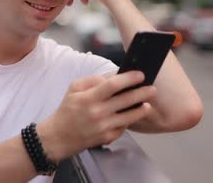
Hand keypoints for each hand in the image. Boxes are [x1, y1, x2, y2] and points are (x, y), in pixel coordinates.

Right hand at [37, 71, 155, 160]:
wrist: (59, 136)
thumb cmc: (67, 110)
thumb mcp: (74, 88)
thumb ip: (92, 80)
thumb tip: (113, 76)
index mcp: (88, 98)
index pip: (112, 85)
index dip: (128, 78)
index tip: (140, 75)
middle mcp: (97, 112)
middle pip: (125, 100)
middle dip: (142, 92)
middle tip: (152, 88)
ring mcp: (103, 127)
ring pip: (129, 116)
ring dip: (141, 109)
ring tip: (148, 103)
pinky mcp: (107, 138)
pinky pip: (123, 127)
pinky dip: (129, 121)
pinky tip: (133, 116)